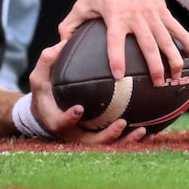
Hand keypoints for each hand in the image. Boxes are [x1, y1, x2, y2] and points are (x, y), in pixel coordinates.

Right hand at [27, 41, 149, 144]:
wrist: (47, 113)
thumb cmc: (45, 92)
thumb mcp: (40, 77)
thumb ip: (48, 61)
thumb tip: (61, 42)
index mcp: (56, 121)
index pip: (62, 123)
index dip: (69, 118)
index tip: (79, 109)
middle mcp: (74, 134)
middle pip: (91, 142)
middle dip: (108, 135)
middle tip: (122, 122)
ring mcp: (87, 138)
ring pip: (108, 145)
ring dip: (125, 141)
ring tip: (142, 130)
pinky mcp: (98, 137)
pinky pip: (117, 142)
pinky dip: (131, 138)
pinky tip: (149, 130)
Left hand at [58, 0, 188, 86]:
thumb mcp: (83, 4)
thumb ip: (70, 25)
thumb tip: (59, 46)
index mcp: (115, 17)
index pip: (115, 41)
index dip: (116, 58)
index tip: (119, 76)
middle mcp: (136, 17)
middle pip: (148, 45)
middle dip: (154, 66)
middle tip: (158, 84)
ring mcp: (152, 14)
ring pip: (166, 39)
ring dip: (173, 58)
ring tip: (176, 75)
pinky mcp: (162, 9)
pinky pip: (177, 27)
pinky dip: (185, 40)